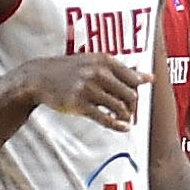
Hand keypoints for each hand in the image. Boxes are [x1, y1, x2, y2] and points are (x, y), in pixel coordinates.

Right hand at [13, 53, 144, 131]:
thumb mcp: (96, 63)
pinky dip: (118, 126)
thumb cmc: (70, 70)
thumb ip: (123, 70)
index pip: (133, 79)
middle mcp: (98, 73)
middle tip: (128, 113)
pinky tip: (123, 129)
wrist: (40, 78)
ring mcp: (88, 88)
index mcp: (104, 60)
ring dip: (125, 117)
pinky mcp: (79, 104)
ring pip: (119, 107)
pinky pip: (105, 118)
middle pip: (130, 95)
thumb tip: (150, 78)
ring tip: (123, 119)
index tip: (132, 100)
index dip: (137, 92)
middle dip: (132, 107)